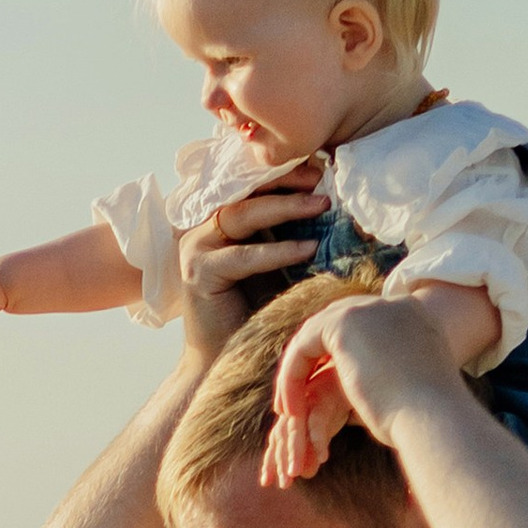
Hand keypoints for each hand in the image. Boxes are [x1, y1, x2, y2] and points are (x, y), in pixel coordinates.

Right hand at [177, 164, 323, 366]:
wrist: (224, 360)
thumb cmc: (256, 314)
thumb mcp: (278, 262)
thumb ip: (290, 233)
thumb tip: (331, 202)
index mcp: (222, 222)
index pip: (252, 184)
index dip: (285, 172)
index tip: (321, 166)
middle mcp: (205, 229)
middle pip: (246, 189)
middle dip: (287, 180)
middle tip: (322, 177)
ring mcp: (197, 248)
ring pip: (244, 214)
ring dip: (286, 207)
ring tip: (321, 205)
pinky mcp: (199, 273)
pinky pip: (244, 256)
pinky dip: (276, 251)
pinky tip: (307, 249)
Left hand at [265, 292, 463, 481]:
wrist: (435, 419)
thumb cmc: (428, 424)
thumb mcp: (410, 394)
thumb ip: (384, 381)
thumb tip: (353, 407)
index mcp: (415, 317)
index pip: (366, 326)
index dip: (340, 356)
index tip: (323, 390)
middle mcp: (393, 305)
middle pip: (337, 323)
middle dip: (313, 360)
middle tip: (297, 398)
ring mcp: (369, 309)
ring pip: (316, 335)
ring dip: (297, 374)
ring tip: (289, 412)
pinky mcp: (344, 324)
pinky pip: (303, 347)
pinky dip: (291, 378)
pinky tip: (291, 411)